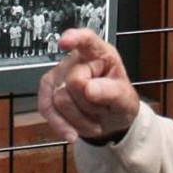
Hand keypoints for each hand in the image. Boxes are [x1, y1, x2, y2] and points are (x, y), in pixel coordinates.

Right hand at [36, 29, 138, 143]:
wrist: (109, 121)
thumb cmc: (119, 102)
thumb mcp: (126, 100)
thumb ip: (112, 93)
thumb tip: (89, 89)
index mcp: (100, 54)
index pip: (87, 40)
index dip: (75, 39)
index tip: (65, 42)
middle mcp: (77, 60)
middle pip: (73, 82)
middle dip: (89, 104)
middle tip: (102, 108)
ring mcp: (60, 74)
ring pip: (59, 99)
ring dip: (78, 118)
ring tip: (93, 118)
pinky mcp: (48, 90)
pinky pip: (46, 109)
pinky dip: (60, 125)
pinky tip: (71, 133)